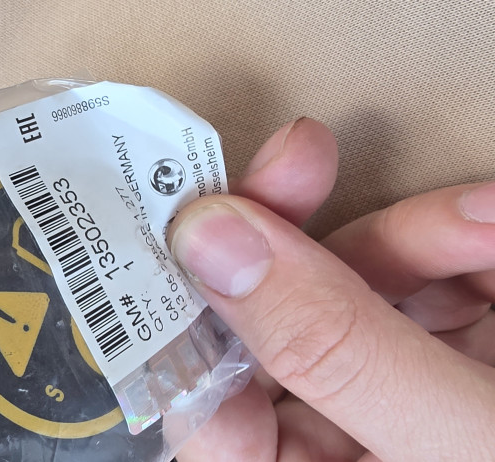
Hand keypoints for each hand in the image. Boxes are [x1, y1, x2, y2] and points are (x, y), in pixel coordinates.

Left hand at [171, 121, 494, 460]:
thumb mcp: (451, 437)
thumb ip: (331, 345)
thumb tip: (213, 243)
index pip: (205, 408)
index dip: (185, 315)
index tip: (185, 226)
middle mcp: (338, 445)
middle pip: (273, 325)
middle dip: (295, 235)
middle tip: (295, 158)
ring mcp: (393, 399)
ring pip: (350, 289)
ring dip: (412, 234)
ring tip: (478, 217)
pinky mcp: (453, 356)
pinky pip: (427, 285)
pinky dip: (460, 244)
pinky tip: (491, 225)